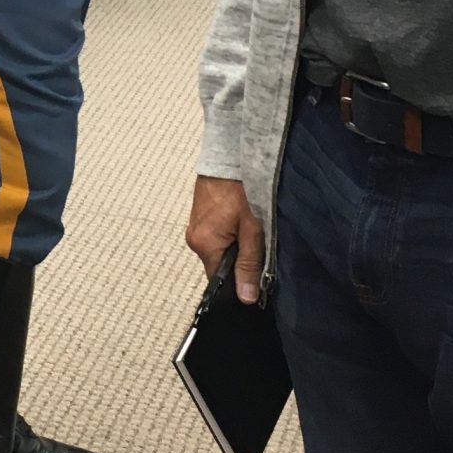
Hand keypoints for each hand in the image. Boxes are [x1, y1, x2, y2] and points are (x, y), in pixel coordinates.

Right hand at [186, 176, 265, 303]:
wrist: (229, 156)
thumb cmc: (241, 188)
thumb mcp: (253, 229)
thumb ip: (250, 264)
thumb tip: (246, 297)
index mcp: (205, 245)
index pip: (218, 281)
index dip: (238, 284)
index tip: (255, 279)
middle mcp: (194, 239)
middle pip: (219, 265)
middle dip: (239, 261)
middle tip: (257, 243)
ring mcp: (195, 227)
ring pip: (218, 250)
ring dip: (235, 246)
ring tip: (250, 227)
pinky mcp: (200, 217)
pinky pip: (215, 236)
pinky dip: (229, 233)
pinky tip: (241, 219)